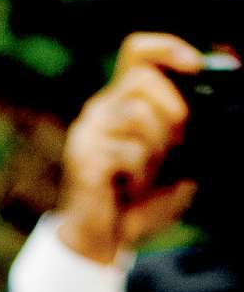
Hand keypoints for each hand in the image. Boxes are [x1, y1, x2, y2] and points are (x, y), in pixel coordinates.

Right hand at [57, 31, 203, 262]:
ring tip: (145, 176)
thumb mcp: (172, 159)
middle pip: (142, 80)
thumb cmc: (137, 202)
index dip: (168, 48)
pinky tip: (130, 191)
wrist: (101, 242)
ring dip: (156, 150)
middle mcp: (99, 110)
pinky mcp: (83, 160)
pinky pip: (126, 153)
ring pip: (137, 115)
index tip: (195, 67)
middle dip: (171, 111)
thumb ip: (185, 130)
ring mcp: (87, 134)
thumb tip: (208, 103)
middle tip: (175, 145)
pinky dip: (140, 176)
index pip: (138, 51)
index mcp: (121, 101)